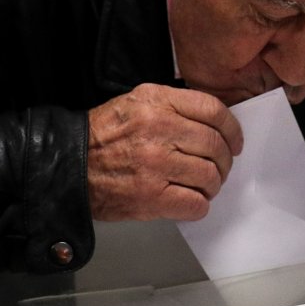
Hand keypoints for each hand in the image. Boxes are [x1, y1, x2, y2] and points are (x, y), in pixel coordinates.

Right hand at [87, 83, 242, 220]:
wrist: (69, 165)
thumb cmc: (103, 135)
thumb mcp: (137, 100)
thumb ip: (174, 104)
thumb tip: (213, 120)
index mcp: (157, 102)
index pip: (214, 111)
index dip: (232, 129)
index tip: (235, 142)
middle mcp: (159, 129)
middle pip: (216, 146)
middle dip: (224, 161)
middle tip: (219, 168)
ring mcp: (156, 164)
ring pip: (210, 176)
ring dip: (212, 185)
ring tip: (200, 185)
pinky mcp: (151, 196)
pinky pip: (196, 204)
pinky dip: (199, 205)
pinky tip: (189, 200)